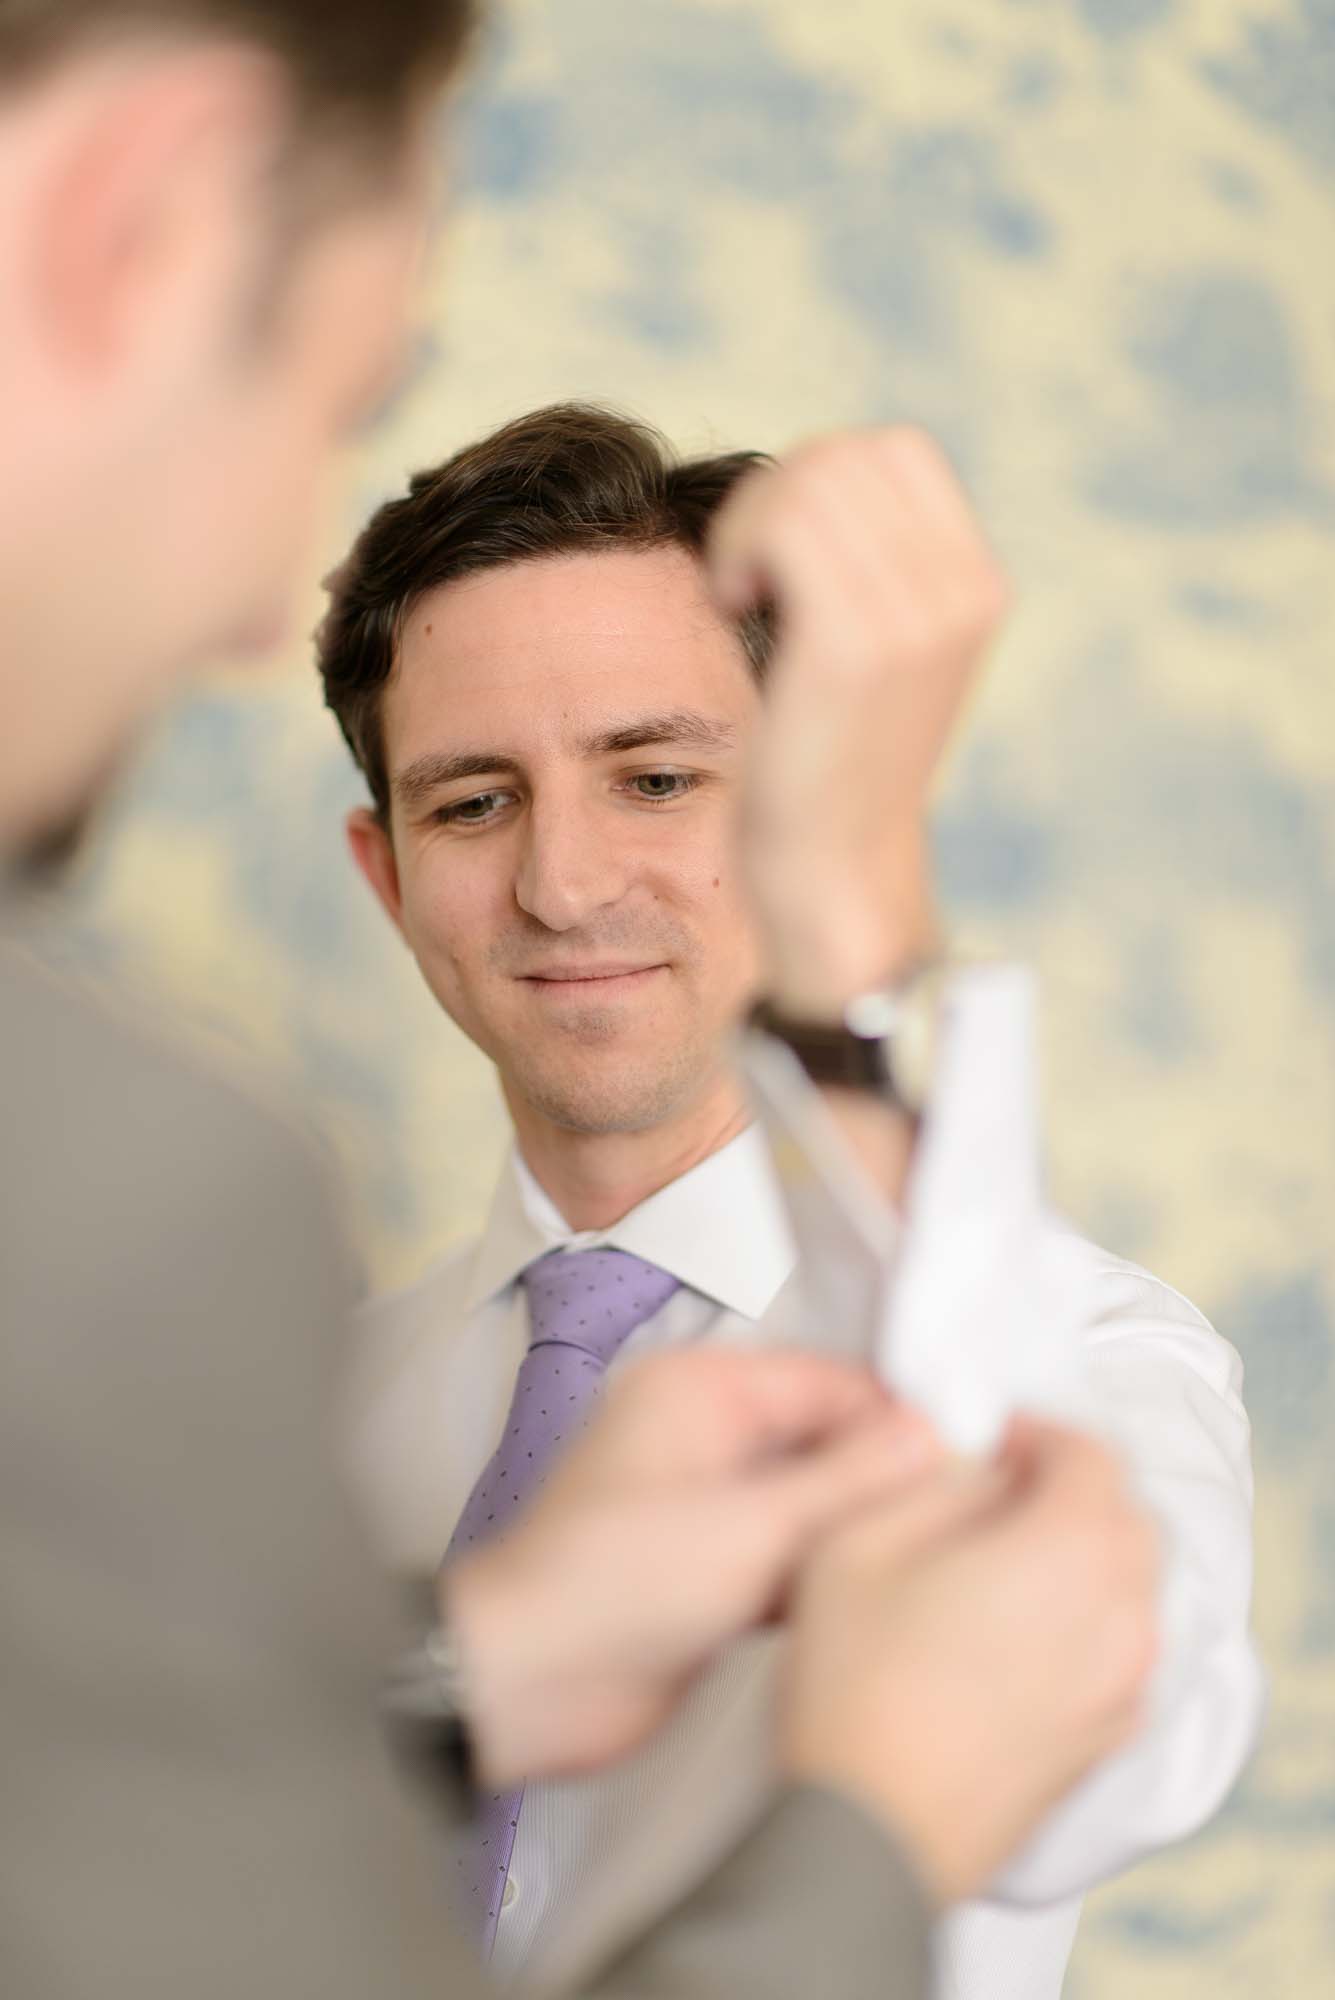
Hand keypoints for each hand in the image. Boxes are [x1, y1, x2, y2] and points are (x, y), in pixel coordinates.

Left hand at [444, 1347, 940, 1785]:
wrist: (526, 1688)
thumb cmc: (612, 1587)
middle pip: (826, 1438)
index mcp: (702, 1389)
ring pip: (814, 1501)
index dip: (900, 1417)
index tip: (974, 1457)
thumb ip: (849, 1480)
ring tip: (937, 1559)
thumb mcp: (750, 1527)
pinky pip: (793, 1553)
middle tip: (967, 1516)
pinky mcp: (713, 1569)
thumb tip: (934, 1435)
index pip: (830, 1380)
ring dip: (861, 1530)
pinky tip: (881, 1597)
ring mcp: (709, 1503)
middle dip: (886, 1477)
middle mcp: (706, 1433)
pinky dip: (829, 1572)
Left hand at [709, 427, 1007, 1015]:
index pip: (891, 453)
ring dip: (749, 522)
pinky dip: (738, 546)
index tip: (782, 563)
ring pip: (811, 478)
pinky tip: (729, 602)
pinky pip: (785, 523)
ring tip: (738, 592)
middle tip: (745, 578)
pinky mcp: (856, 642)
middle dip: (774, 496)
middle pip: (848, 454)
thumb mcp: (872, 651)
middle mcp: (961, 591)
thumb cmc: (825, 765)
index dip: (817, 480)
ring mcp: (916, 615)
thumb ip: (870, 565)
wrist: (832, 873)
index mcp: (975, 586)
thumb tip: (812, 473)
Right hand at [780, 1418, 1158, 1904]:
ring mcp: (1120, 1689)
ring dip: (1078, 1554)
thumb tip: (972, 1459)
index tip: (987, 1435)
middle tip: (992, 1488)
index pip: (1092, 1453)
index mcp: (1071, 1552)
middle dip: (1066, 1487)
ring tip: (994, 1562)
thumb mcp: (859, 1538)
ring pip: (1128, 1586)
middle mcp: (1120, 1617)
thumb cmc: (856, 1689)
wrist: (868, 1838)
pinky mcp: (1103, 1743)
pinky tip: (1007, 1634)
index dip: (1037, 1429)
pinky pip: (1117, 1650)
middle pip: (1124, 1518)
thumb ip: (929, 1476)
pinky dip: (1081, 1619)